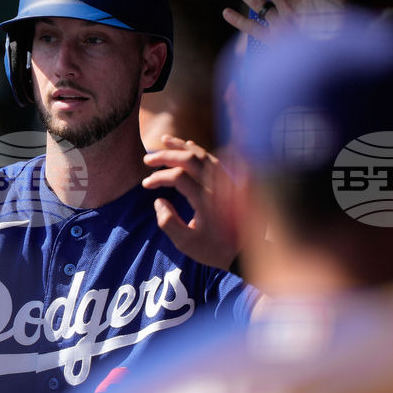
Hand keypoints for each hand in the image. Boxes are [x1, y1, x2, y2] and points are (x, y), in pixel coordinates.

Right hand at [142, 135, 241, 269]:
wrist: (245, 252)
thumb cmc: (214, 249)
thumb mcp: (187, 244)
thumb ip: (169, 222)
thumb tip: (158, 201)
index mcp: (205, 201)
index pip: (178, 177)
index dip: (159, 178)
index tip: (146, 185)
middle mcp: (217, 187)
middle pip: (190, 160)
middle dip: (166, 156)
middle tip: (147, 159)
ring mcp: (226, 182)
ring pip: (204, 155)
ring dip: (182, 146)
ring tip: (164, 141)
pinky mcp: (230, 182)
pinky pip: (214, 159)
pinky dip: (198, 150)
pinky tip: (187, 144)